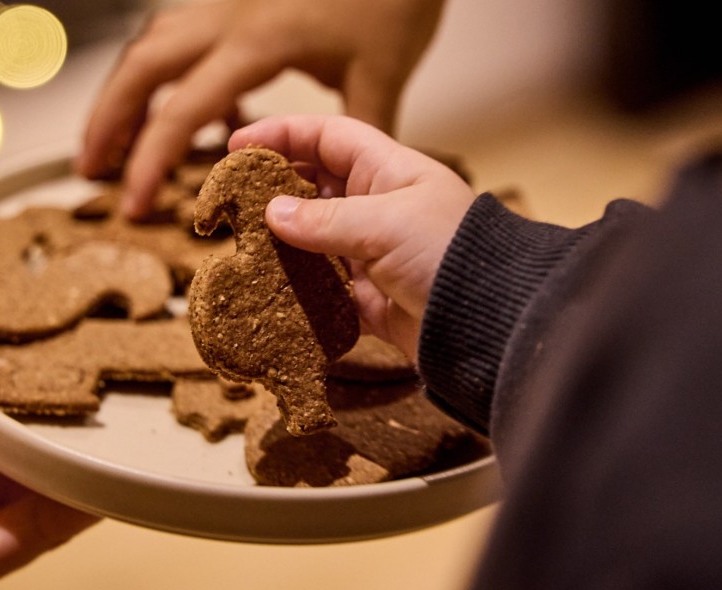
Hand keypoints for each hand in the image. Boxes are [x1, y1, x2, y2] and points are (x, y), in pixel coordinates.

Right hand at [79, 0, 445, 217]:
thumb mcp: (382, 72)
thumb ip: (353, 136)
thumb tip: (342, 193)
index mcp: (255, 44)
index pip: (180, 112)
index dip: (149, 163)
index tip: (135, 206)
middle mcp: (227, 17)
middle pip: (140, 69)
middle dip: (106, 122)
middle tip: (90, 170)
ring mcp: (227, 3)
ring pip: (152, 46)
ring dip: (125, 93)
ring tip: (115, 142)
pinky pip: (181, 35)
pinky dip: (170, 74)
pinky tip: (195, 111)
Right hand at [232, 115, 474, 359]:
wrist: (489, 322)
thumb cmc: (448, 253)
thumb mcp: (383, 224)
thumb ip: (323, 220)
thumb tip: (271, 215)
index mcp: (389, 171)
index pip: (328, 137)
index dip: (283, 134)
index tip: (239, 145)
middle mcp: (379, 207)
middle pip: (314, 187)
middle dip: (274, 190)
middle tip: (231, 199)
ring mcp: (373, 253)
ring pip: (313, 240)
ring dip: (280, 243)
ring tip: (240, 246)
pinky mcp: (369, 298)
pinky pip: (323, 288)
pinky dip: (297, 289)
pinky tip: (267, 290)